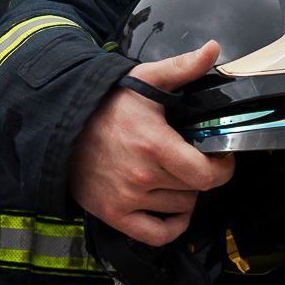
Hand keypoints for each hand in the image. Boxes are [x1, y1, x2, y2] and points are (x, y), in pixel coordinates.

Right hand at [69, 42, 235, 247]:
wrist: (61, 125)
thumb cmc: (106, 103)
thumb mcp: (146, 79)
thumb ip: (183, 67)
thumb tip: (213, 49)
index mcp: (155, 144)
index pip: (207, 174)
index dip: (223, 167)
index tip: (221, 156)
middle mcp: (142, 177)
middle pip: (195, 189)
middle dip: (201, 172)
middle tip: (192, 157)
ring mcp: (126, 199)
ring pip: (180, 208)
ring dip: (185, 193)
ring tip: (176, 174)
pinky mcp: (114, 215)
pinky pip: (157, 235)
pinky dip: (172, 226)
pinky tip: (173, 208)